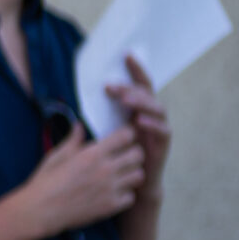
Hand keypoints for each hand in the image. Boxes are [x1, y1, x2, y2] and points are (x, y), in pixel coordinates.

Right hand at [15, 123, 144, 238]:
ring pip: (139, 175)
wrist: (40, 211)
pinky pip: (131, 196)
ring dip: (131, 173)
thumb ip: (73, 140)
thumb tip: (79, 125)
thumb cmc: (45, 182)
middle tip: (123, 156)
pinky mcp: (111, 206)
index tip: (121, 137)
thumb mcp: (56, 156)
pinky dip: (125, 194)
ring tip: (120, 174)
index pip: (126, 136)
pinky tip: (113, 192)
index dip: (126, 134)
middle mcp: (105, 169)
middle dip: (132, 152)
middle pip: (138, 154)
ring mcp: (110, 189)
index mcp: (91, 154)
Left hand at [106, 54, 170, 206]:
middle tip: (109, 86)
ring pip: (156, 109)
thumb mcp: (102, 130)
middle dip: (129, 87)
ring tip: (125, 99)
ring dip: (141, 102)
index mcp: (136, 108)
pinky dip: (152, 124)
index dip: (135, 69)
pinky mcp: (163, 145)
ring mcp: (159, 128)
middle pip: (145, 94)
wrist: (130, 185)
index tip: (125, 54)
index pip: (138, 84)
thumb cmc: (114, 155)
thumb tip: (76, 94)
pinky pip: (162, 131)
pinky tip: (140, 121)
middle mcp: (150, 115)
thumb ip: (96, 113)